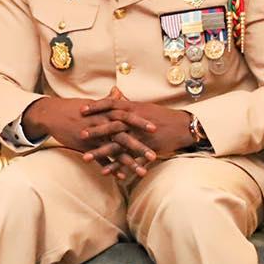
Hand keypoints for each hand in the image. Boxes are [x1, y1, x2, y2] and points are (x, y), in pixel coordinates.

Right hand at [22, 88, 158, 177]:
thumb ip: (107, 100)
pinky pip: (100, 159)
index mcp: (105, 112)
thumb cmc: (72, 107)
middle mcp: (101, 123)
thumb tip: (118, 92)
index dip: (141, 122)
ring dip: (129, 161)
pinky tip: (121, 177)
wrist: (52, 114)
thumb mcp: (92, 103)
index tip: (156, 128)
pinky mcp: (85, 146)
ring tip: (143, 171)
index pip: (126, 116)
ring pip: (114, 150)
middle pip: (124, 135)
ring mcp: (93, 136)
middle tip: (154, 154)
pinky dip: (111, 168)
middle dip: (140, 145)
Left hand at [76, 96, 195, 175]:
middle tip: (80, 135)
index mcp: (133, 108)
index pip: (111, 105)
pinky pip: (129, 159)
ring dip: (101, 152)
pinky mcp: (146, 149)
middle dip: (96, 131)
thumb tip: (114, 92)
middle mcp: (135, 121)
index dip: (96, 107)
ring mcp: (141, 136)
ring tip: (86, 158)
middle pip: (112, 125)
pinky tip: (105, 171)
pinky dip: (117, 165)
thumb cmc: (161, 115)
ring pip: (118, 145)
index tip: (81, 110)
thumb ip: (126, 101)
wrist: (182, 127)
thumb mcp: (143, 106)